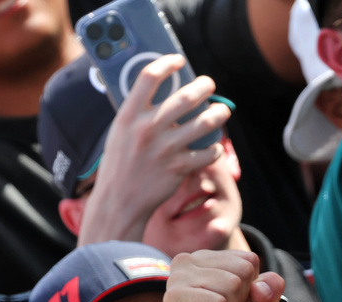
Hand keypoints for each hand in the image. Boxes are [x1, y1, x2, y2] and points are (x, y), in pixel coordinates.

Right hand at [78, 55, 230, 246]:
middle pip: (185, 97)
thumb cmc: (120, 164)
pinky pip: (207, 153)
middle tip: (209, 84)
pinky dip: (215, 148)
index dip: (166, 63)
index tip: (178, 60)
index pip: (149, 77)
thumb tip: (163, 94)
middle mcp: (147, 129)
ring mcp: (165, 149)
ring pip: (204, 123)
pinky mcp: (178, 168)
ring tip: (222, 111)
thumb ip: (138, 114)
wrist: (118, 201)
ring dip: (218, 115)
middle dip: (203, 87)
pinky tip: (215, 146)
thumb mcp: (120, 133)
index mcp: (128, 115)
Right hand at [163, 250, 283, 301]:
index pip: (250, 259)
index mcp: (206, 258)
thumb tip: (261, 286)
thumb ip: (271, 288)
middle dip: (240, 298)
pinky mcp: (173, 298)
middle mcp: (188, 261)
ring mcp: (177, 278)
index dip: (251, 288)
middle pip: (243, 270)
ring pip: (231, 284)